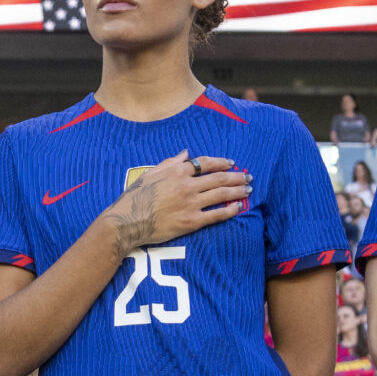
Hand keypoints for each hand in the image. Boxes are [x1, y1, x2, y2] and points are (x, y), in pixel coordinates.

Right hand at [100, 152, 251, 258]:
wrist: (127, 222)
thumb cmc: (135, 198)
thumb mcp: (150, 174)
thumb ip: (170, 163)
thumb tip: (186, 154)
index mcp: (177, 172)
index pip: (205, 163)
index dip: (221, 162)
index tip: (231, 164)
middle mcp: (187, 185)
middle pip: (218, 178)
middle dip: (236, 176)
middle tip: (248, 176)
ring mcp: (191, 204)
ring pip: (221, 194)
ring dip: (237, 191)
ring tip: (248, 189)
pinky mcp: (191, 221)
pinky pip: (216, 214)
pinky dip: (230, 210)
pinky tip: (239, 207)